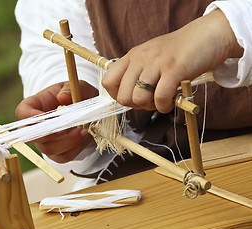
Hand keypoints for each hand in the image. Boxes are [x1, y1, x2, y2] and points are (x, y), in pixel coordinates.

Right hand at [15, 80, 97, 162]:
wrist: (89, 111)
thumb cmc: (78, 95)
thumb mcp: (77, 86)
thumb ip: (70, 89)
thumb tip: (63, 97)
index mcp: (36, 105)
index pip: (22, 112)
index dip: (30, 116)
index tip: (47, 117)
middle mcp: (37, 126)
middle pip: (31, 136)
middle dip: (49, 134)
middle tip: (66, 127)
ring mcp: (45, 141)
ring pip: (47, 149)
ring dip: (67, 142)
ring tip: (83, 131)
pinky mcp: (57, 153)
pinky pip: (63, 157)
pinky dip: (76, 149)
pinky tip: (84, 137)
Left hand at [102, 10, 242, 112]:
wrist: (206, 36)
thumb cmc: (177, 52)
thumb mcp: (150, 58)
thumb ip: (136, 74)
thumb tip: (126, 98)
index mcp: (132, 56)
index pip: (108, 82)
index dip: (117, 96)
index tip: (132, 99)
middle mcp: (140, 58)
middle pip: (123, 96)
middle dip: (136, 106)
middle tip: (151, 101)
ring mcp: (156, 63)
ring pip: (139, 99)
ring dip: (151, 107)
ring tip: (162, 100)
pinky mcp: (174, 70)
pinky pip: (160, 98)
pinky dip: (165, 106)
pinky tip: (171, 101)